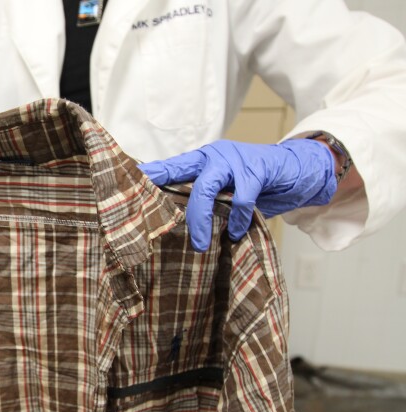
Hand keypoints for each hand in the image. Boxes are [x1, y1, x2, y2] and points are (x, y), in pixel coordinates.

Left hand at [138, 139, 336, 251]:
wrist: (298, 168)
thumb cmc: (254, 183)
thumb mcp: (223, 191)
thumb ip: (201, 199)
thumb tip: (171, 222)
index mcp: (199, 161)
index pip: (167, 166)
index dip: (147, 175)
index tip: (124, 185)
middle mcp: (212, 156)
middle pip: (179, 174)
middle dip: (166, 201)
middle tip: (157, 228)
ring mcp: (234, 159)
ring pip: (207, 187)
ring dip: (201, 218)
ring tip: (200, 244)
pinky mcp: (257, 168)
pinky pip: (242, 198)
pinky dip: (238, 218)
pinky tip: (236, 232)